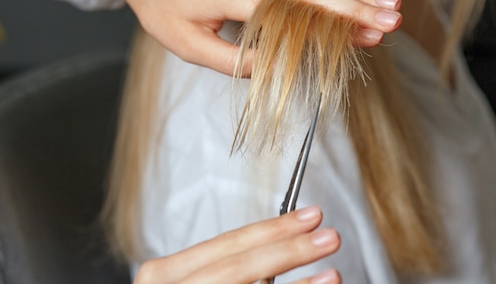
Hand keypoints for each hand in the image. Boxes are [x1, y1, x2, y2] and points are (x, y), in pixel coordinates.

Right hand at [133, 206, 340, 283]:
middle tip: (328, 238)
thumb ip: (229, 270)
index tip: (307, 218)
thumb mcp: (192, 279)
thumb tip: (281, 249)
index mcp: (164, 275)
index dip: (271, 229)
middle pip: (237, 267)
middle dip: (288, 250)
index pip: (227, 244)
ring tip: (331, 275)